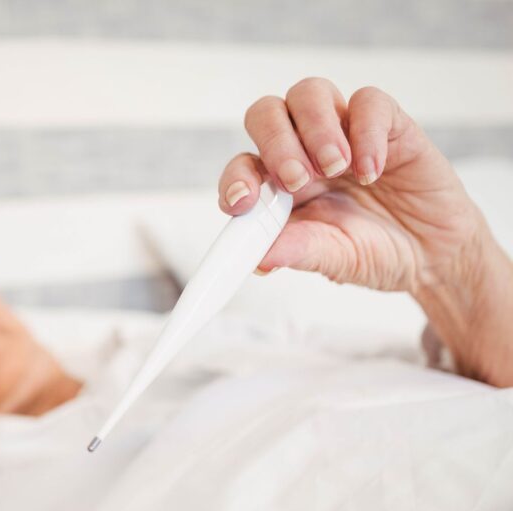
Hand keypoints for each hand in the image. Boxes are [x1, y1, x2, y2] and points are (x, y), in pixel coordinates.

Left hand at [219, 77, 488, 293]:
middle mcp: (303, 151)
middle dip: (274, 143)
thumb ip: (298, 252)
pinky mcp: (387, 124)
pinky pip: (368, 102)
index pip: (242, 165)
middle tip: (296, 181)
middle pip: (266, 114)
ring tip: (336, 168)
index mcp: (278, 186)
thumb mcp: (334, 259)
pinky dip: (366, 132)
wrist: (433, 253)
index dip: (235, 178)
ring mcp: (343, 132)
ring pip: (309, 93)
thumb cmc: (374, 252)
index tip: (242, 202)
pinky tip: (372, 172)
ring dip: (316, 129)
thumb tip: (258, 259)